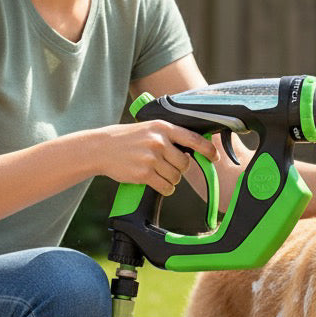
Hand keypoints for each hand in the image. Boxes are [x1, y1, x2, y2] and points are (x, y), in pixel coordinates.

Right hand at [90, 120, 217, 195]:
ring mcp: (151, 158)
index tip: (214, 157)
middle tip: (167, 166)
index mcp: (163, 127)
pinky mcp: (144, 174)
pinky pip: (166, 187)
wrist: (101, 148)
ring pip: (176, 177)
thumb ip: (169, 135)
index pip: (194, 139)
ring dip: (171, 179)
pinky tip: (156, 183)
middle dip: (180, 168)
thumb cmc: (127, 139)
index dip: (208, 149)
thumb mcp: (149, 128)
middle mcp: (159, 141)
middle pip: (185, 163)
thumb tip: (193, 147)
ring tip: (157, 173)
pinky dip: (165, 189)